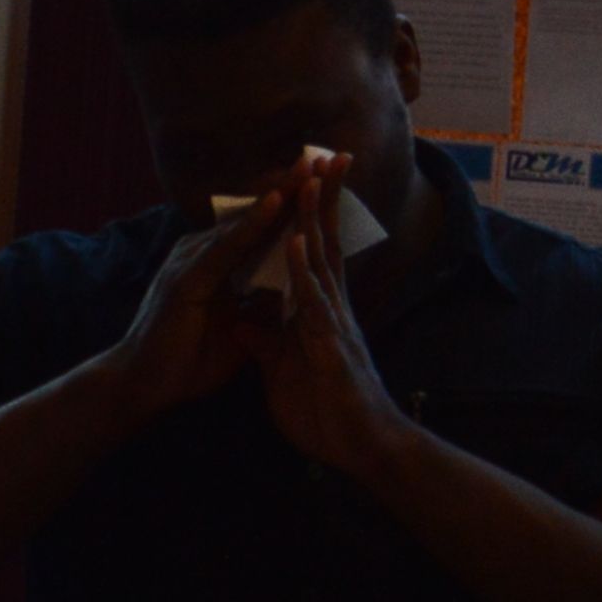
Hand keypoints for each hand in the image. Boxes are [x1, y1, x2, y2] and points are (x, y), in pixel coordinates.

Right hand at [106, 185, 306, 416]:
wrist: (144, 387)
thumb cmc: (189, 359)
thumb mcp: (241, 326)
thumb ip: (264, 302)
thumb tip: (296, 285)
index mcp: (214, 260)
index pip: (258, 223)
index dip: (290, 201)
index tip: (324, 177)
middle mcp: (200, 251)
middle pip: (252, 212)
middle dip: (289, 184)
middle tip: (323, 154)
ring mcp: (190, 260)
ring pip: (243, 219)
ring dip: (278, 192)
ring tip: (309, 166)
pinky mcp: (187, 278)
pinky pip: (227, 245)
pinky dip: (253, 223)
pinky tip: (277, 202)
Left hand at [245, 151, 420, 489]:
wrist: (360, 450)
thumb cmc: (328, 413)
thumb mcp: (282, 372)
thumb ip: (265, 344)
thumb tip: (241, 324)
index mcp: (319, 312)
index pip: (311, 252)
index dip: (306, 214)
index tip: (305, 175)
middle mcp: (331, 308)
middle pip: (323, 242)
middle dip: (322, 197)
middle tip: (325, 151)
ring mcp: (334, 323)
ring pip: (321, 260)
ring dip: (312, 218)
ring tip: (306, 178)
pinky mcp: (331, 346)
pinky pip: (313, 301)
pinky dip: (302, 269)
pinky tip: (293, 241)